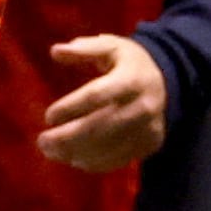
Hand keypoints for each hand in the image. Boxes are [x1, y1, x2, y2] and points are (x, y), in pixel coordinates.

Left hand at [38, 34, 170, 169]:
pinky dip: (93, 163)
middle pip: (100, 127)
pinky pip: (119, 159)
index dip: (70, 107)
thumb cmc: (129, 64)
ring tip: (52, 151)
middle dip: (67, 138)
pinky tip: (73, 158)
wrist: (167, 82)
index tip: (48, 116)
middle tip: (42, 141)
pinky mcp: (150, 144)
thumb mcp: (110, 47)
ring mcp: (148, 128)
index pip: (96, 96)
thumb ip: (83, 49)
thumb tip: (55, 51)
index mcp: (131, 79)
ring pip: (108, 148)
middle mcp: (143, 106)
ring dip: (76, 153)